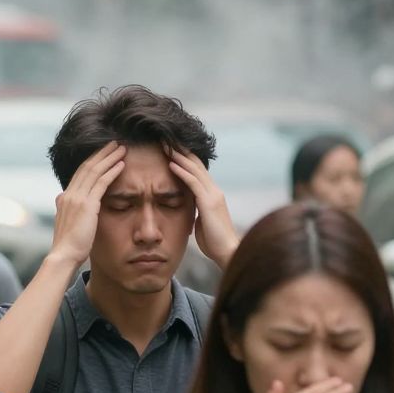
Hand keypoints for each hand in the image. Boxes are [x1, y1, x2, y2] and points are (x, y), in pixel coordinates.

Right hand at [49, 143, 125, 268]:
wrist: (63, 256)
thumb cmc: (68, 246)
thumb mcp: (66, 224)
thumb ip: (69, 212)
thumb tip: (66, 203)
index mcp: (64, 198)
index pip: (79, 173)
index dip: (92, 161)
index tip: (102, 153)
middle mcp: (69, 194)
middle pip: (87, 166)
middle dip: (101, 153)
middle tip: (114, 143)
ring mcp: (77, 198)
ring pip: (95, 171)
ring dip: (109, 158)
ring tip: (121, 148)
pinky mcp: (87, 205)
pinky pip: (101, 183)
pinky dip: (112, 171)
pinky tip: (121, 164)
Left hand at [167, 148, 238, 269]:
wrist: (228, 253)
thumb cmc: (214, 242)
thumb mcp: (202, 222)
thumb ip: (197, 211)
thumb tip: (189, 209)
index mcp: (212, 194)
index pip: (197, 170)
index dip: (185, 158)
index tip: (171, 148)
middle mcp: (214, 190)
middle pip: (196, 164)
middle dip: (181, 151)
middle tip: (166, 139)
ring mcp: (213, 195)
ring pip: (194, 169)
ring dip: (179, 156)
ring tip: (165, 146)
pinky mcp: (209, 203)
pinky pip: (193, 183)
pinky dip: (182, 171)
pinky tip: (171, 163)